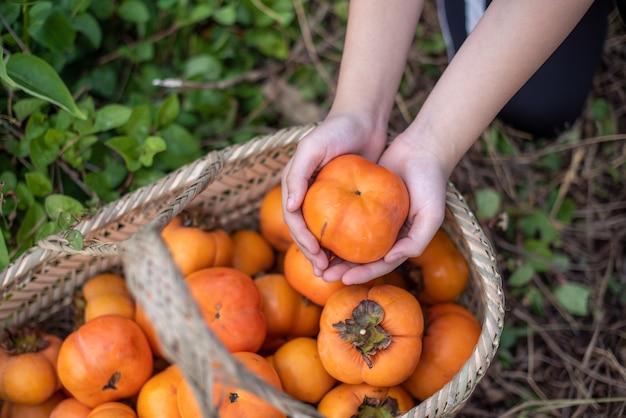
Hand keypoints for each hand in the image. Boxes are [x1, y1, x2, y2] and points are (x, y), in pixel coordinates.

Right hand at [281, 112, 387, 275]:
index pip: (294, 220)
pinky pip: (345, 225)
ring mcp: (327, 199)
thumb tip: (288, 208)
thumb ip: (298, 174)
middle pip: (306, 232)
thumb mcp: (313, 147)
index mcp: (296, 186)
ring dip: (328, 255)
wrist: (364, 118)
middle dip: (313, 255)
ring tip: (338, 272)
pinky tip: (357, 256)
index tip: (317, 255)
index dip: (302, 240)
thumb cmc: (336, 130)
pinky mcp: (347, 199)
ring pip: (324, 233)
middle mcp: (308, 195)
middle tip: (326, 273)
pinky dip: (347, 241)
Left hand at [316, 133, 448, 284]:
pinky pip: (344, 213)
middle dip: (341, 269)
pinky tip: (315, 227)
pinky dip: (333, 223)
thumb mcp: (431, 215)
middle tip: (322, 274)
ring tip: (314, 256)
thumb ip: (416, 241)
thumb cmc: (431, 183)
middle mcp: (385, 232)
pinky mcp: (361, 198)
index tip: (344, 280)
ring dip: (332, 250)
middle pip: (360, 256)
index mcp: (401, 241)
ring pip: (349, 238)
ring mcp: (372, 216)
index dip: (363, 275)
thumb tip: (389, 260)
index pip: (379, 264)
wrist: (422, 149)